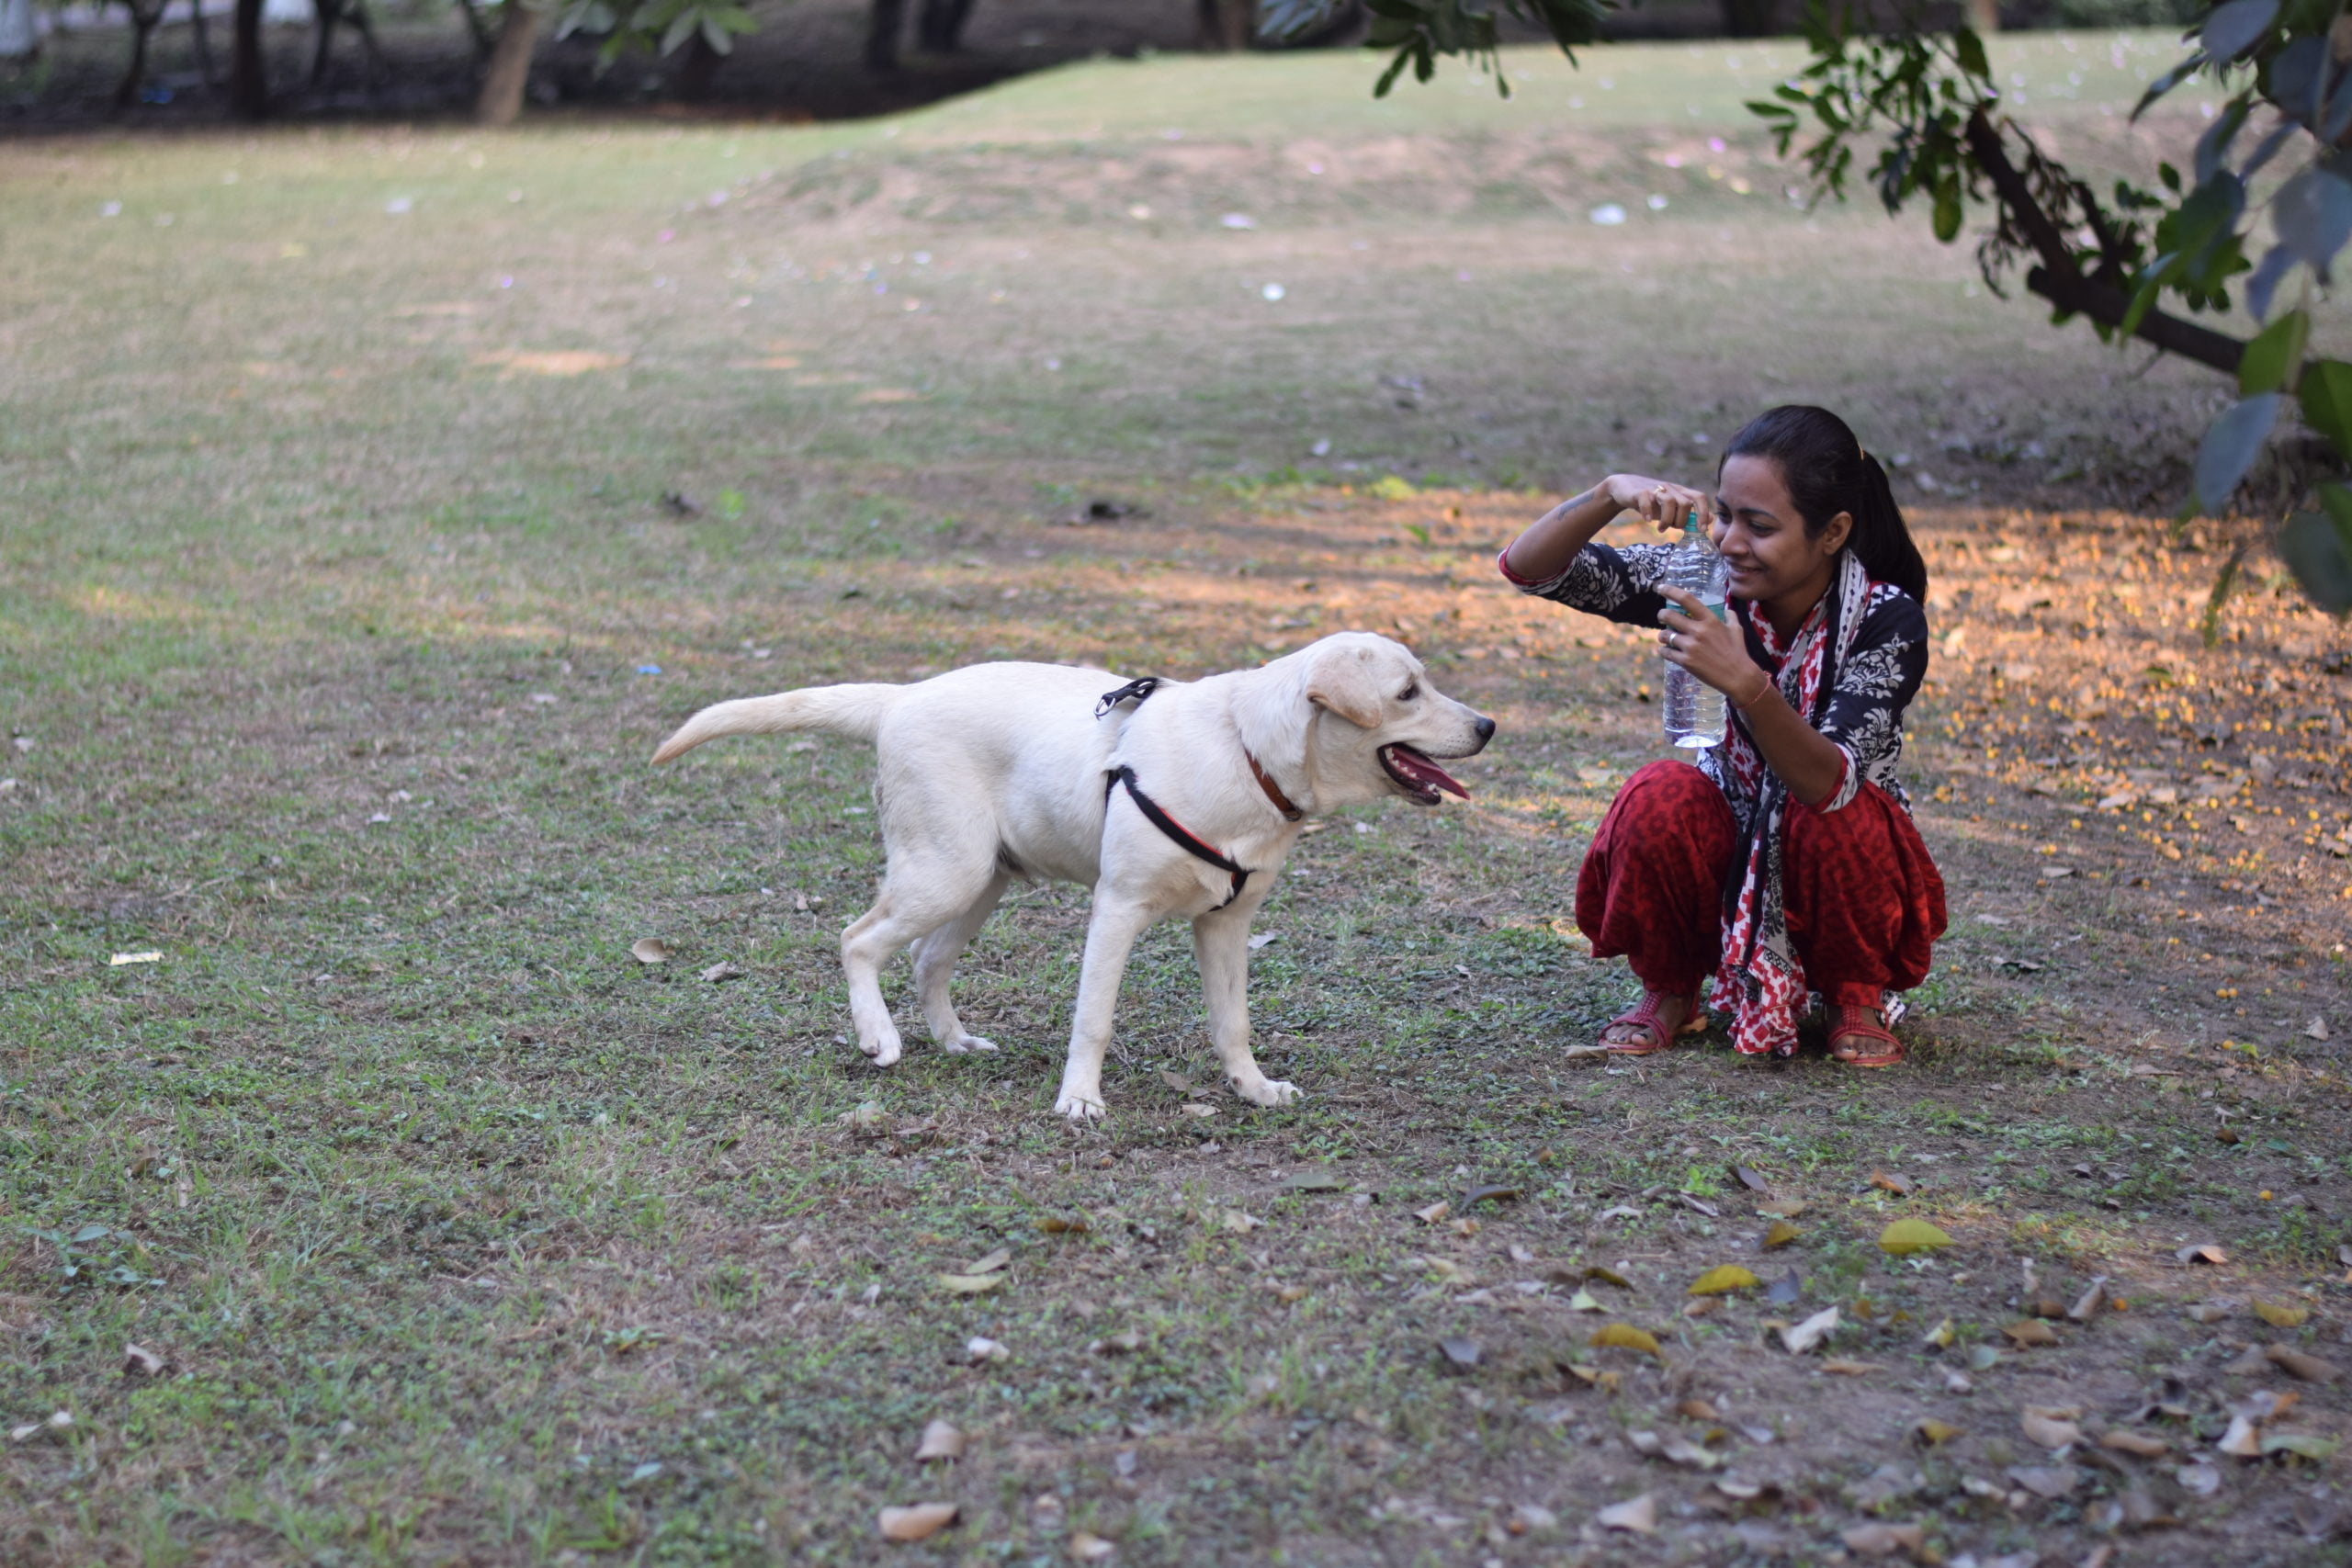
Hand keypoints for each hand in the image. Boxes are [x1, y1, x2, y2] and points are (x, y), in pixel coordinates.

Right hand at [1603, 474, 1709, 534]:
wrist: (1624, 488)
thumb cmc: (1651, 501)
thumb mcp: (1672, 507)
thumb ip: (1689, 513)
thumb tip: (1710, 519)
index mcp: (1680, 492)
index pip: (1699, 497)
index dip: (1703, 513)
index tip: (1702, 529)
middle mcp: (1670, 488)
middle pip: (1685, 503)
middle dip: (1681, 521)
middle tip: (1672, 528)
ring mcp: (1655, 489)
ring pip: (1669, 501)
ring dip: (1667, 520)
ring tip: (1660, 529)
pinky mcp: (1639, 491)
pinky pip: (1647, 500)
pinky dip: (1648, 512)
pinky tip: (1647, 520)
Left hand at [1658, 586, 1769, 702]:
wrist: (1738, 676)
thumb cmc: (1738, 652)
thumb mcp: (1737, 630)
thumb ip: (1730, 617)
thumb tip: (1727, 609)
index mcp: (1710, 620)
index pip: (1687, 599)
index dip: (1670, 591)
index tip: (1660, 588)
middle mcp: (1698, 630)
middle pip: (1669, 616)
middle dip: (1662, 615)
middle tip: (1662, 617)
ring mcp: (1691, 646)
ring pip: (1664, 635)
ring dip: (1662, 636)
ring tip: (1665, 638)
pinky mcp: (1686, 661)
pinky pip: (1665, 652)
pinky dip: (1663, 651)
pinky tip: (1666, 651)